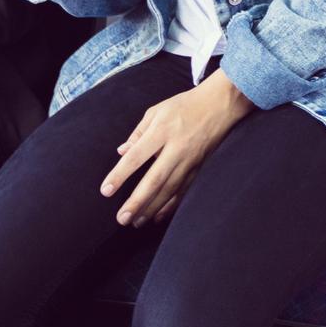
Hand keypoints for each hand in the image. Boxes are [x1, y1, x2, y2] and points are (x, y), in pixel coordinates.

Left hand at [100, 71, 254, 225]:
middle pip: (155, 179)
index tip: (106, 190)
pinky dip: (171, 206)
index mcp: (162, 130)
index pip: (137, 156)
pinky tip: (157, 217)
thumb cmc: (184, 106)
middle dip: (137, 201)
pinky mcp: (200, 168)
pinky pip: (184, 191)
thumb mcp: (157, 111)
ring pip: (169, 190)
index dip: (120, 174)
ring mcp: (190, 160)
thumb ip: (138, 132)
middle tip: (121, 218)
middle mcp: (177, 148)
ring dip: (152, 208)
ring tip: (135, 222)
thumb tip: (121, 152)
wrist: (220, 104)